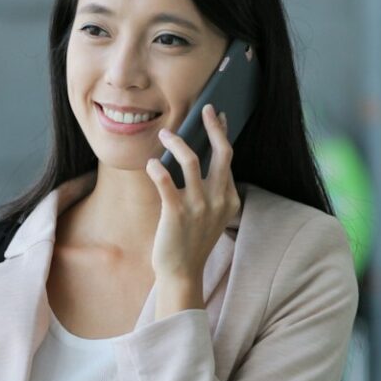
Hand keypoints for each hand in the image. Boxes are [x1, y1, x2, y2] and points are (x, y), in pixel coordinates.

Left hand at [145, 104, 240, 299]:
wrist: (182, 272)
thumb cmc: (192, 240)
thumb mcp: (212, 214)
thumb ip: (212, 189)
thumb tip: (200, 156)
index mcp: (229, 198)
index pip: (228, 158)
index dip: (222, 134)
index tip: (218, 117)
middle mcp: (218, 200)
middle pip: (221, 153)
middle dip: (214, 127)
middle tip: (205, 108)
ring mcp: (199, 207)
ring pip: (192, 161)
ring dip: (178, 142)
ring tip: (166, 132)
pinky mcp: (176, 214)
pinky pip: (165, 182)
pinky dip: (157, 168)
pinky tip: (151, 162)